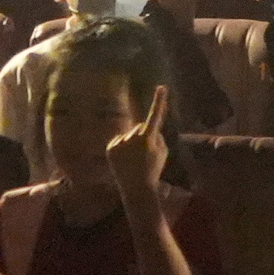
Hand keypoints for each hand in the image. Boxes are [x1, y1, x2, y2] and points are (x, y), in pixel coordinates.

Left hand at [102, 84, 170, 198]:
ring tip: (134, 160)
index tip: (161, 87)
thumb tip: (148, 127)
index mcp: (149, 138)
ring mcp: (120, 142)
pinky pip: (119, 140)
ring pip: (129, 134)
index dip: (159, 101)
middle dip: (144, 136)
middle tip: (145, 155)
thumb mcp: (163, 151)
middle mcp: (132, 138)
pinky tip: (125, 160)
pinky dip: (122, 147)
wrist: (136, 188)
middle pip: (141, 127)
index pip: (155, 115)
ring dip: (132, 143)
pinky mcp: (110, 147)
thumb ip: (158, 136)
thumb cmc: (153, 169)